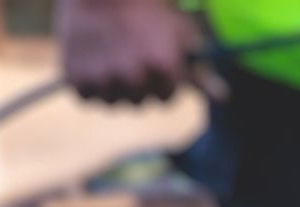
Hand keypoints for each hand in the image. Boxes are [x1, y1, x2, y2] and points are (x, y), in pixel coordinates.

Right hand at [57, 0, 200, 104]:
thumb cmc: (145, 10)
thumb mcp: (179, 34)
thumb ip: (199, 71)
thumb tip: (224, 98)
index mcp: (164, 69)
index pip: (166, 97)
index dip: (160, 80)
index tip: (150, 60)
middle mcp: (134, 78)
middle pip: (139, 102)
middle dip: (137, 84)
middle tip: (127, 54)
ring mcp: (103, 79)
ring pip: (113, 102)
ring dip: (112, 86)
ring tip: (108, 55)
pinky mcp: (75, 78)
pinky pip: (86, 97)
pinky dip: (86, 83)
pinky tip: (90, 59)